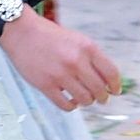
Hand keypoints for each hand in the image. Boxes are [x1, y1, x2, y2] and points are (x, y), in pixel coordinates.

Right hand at [0, 16, 121, 110]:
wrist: (22, 32)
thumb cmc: (51, 36)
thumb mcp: (77, 40)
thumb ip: (92, 57)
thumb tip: (106, 80)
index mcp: (87, 48)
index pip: (111, 72)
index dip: (116, 85)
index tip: (116, 91)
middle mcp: (76, 62)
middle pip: (99, 89)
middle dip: (103, 97)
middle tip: (101, 99)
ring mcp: (61, 75)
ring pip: (84, 100)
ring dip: (87, 101)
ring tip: (84, 98)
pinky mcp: (46, 86)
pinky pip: (66, 105)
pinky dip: (71, 106)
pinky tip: (70, 101)